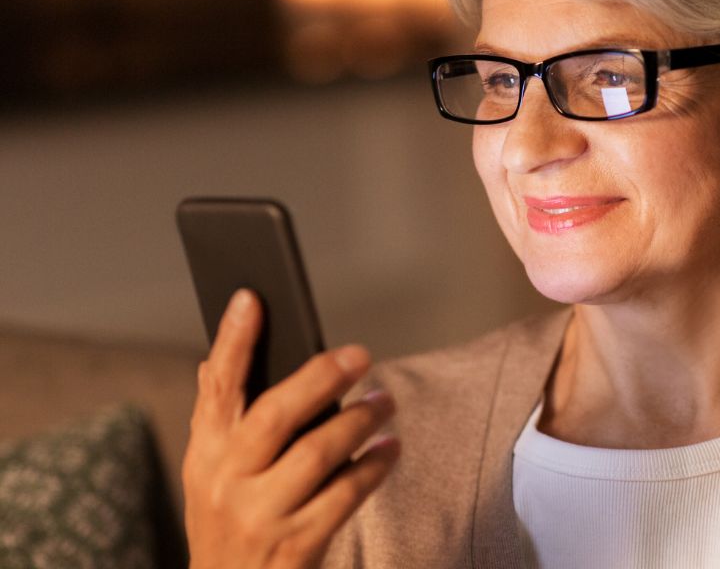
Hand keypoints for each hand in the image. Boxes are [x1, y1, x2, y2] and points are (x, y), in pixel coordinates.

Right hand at [183, 289, 398, 568]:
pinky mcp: (295, 546)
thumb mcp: (208, 476)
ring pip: (317, 453)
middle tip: (360, 354)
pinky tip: (392, 448)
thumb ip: (217, 422)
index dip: (233, 341)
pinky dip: (374, 466)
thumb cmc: (229, 525)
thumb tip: (216, 357)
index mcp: (204, 456)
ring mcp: (259, 516)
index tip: (252, 298)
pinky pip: (344, 495)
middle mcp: (225, 483)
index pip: (216, 388)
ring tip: (386, 399)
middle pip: (274, 415)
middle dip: (320, 377)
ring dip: (360, 420)